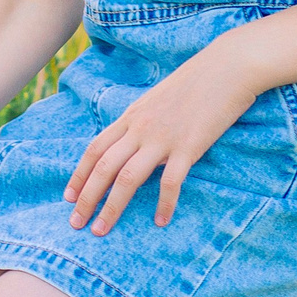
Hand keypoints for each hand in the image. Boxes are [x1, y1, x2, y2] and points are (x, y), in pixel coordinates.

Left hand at [63, 55, 253, 232]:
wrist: (227, 67)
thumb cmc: (195, 83)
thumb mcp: (157, 99)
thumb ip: (141, 121)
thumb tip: (131, 143)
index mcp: (131, 116)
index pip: (95, 149)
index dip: (79, 174)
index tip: (68, 197)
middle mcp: (140, 127)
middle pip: (104, 167)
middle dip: (87, 198)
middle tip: (76, 223)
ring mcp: (163, 138)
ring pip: (127, 178)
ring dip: (111, 207)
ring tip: (101, 230)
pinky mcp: (188, 147)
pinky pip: (170, 182)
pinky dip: (163, 204)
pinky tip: (160, 220)